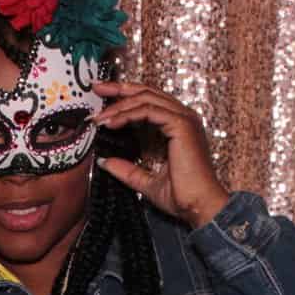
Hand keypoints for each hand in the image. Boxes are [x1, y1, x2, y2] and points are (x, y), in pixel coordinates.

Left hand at [90, 80, 231, 228]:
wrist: (198, 206)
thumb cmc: (182, 196)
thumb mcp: (145, 181)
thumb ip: (127, 170)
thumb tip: (105, 162)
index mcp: (178, 126)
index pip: (149, 100)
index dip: (125, 97)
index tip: (103, 98)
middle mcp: (183, 117)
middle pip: (146, 92)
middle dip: (119, 89)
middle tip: (97, 88)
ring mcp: (184, 119)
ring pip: (145, 99)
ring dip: (119, 105)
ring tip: (99, 117)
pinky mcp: (181, 125)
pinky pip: (149, 111)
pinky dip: (128, 114)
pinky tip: (112, 123)